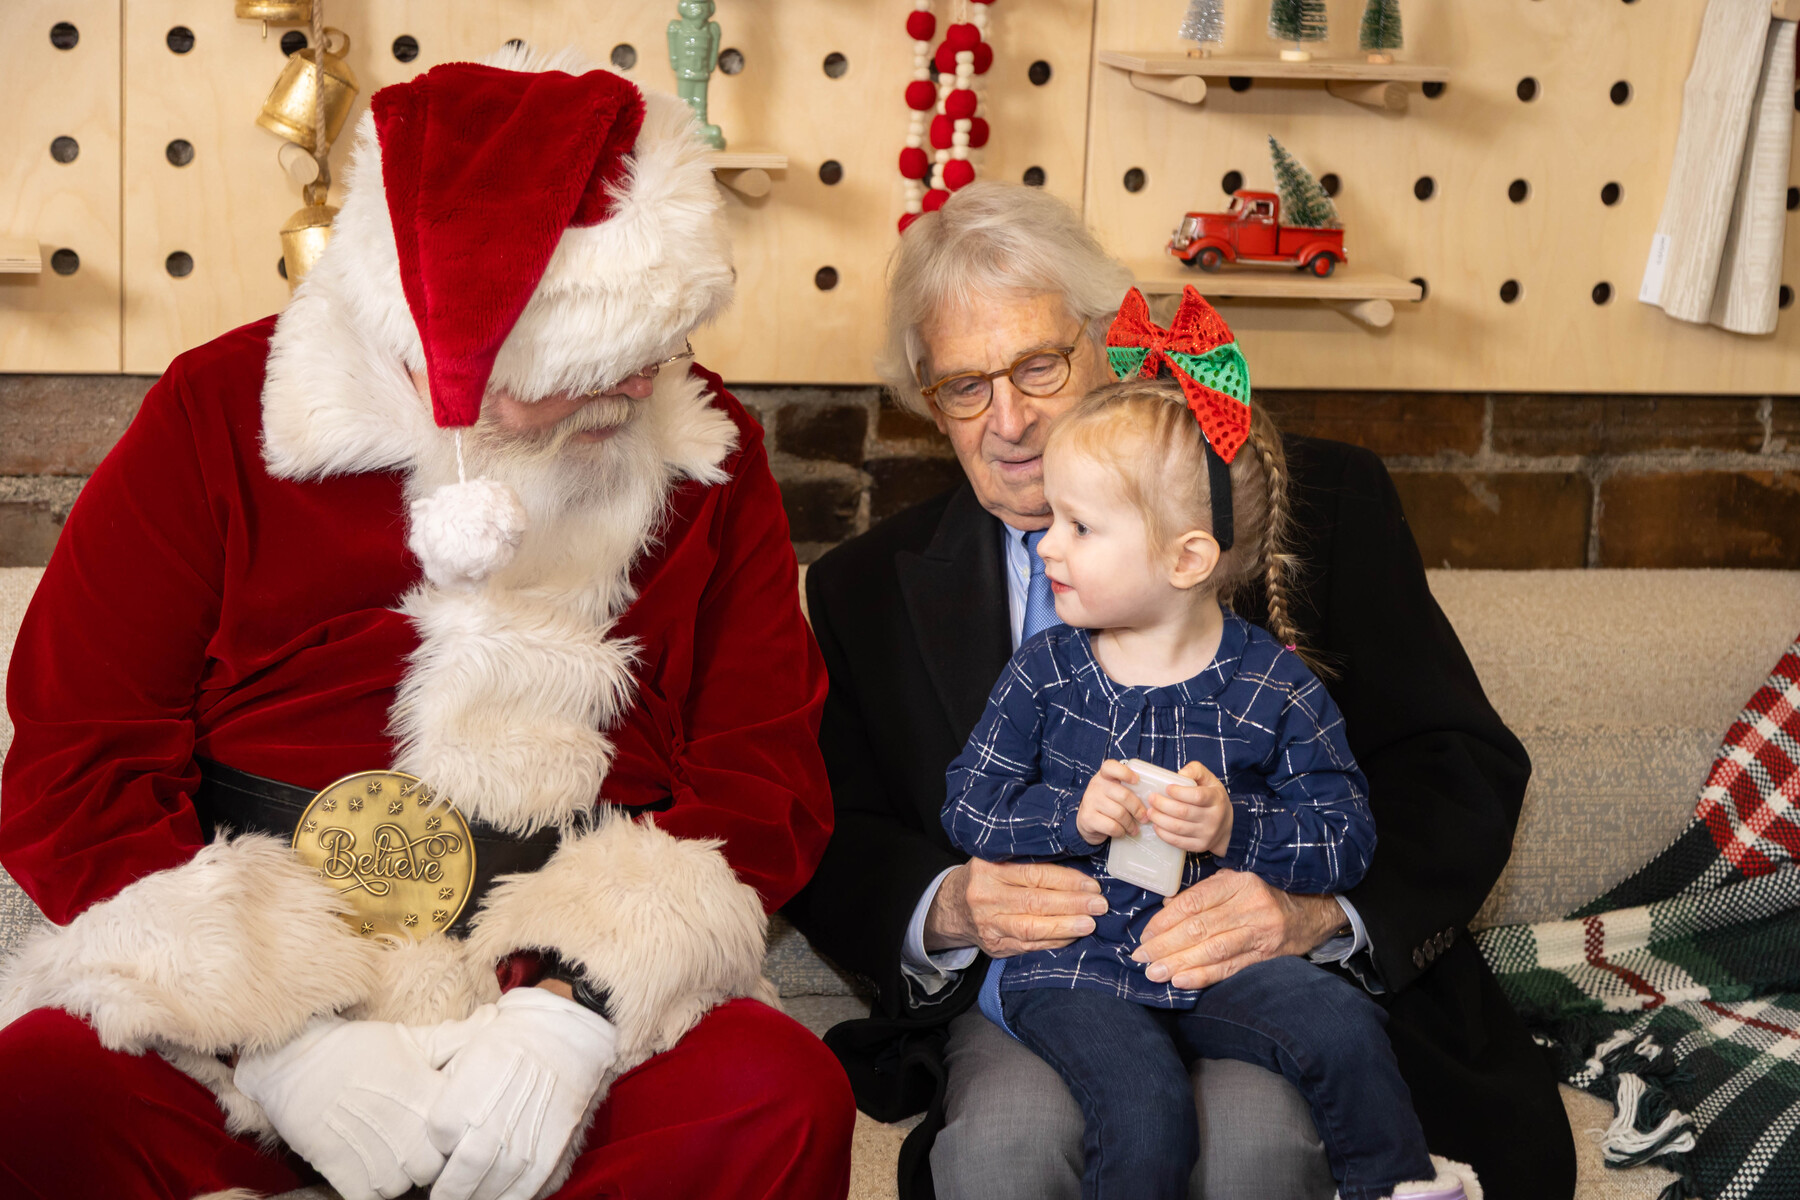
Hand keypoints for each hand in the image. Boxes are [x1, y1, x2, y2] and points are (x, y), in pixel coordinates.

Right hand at [235, 1012, 493, 1199]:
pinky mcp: (345, 1176)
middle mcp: (407, 1130)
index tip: (443, 1127)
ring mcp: (376, 1156)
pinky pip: (374, 1197)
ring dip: (400, 1174)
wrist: (292, 1061)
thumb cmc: (355, 1048)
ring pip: (405, 1185)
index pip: (462, 1134)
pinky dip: (372, 1188)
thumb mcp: (410, 1039)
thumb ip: (456, 1038)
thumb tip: (494, 1018)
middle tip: (409, 1139)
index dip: (454, 1134)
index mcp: (428, 1097)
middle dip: (428, 1157)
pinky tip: (366, 1164)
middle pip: (436, 1166)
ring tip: (386, 1148)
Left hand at [428, 985, 618, 1199]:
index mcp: (466, 1098)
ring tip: (467, 1195)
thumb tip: (430, 1122)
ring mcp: (523, 1144)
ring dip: (474, 1197)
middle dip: (448, 1190)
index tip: (437, 1149)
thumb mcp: (467, 1051)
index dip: (435, 1148)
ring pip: (489, 1190)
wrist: (568, 1032)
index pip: (437, 1142)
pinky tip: (496, 1195)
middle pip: (458, 1177)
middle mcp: (493, 1126)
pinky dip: (506, 1198)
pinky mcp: (550, 1154)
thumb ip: (445, 1089)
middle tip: (441, 1195)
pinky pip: (522, 1191)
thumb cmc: (512, 1038)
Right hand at [923, 858, 1108, 956]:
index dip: (1066, 880)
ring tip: (1090, 924)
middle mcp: (985, 897)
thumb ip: (1029, 862)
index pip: (1034, 874)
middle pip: (1034, 901)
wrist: (954, 906)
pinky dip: (1053, 942)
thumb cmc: (987, 879)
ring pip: (1031, 927)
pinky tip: (1072, 937)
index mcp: (989, 869)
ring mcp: (988, 924)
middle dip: (1072, 904)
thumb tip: (1078, 868)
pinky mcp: (994, 945)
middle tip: (1099, 905)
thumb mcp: (999, 860)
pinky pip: (1028, 946)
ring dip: (1065, 926)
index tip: (1091, 885)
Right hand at [1075, 759, 1148, 844]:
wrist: (1086, 820)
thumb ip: (1128, 789)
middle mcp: (1096, 785)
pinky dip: (1120, 831)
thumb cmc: (1108, 804)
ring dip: (1130, 824)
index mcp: (1105, 776)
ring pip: (1119, 813)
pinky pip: (1112, 826)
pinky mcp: (1088, 818)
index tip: (1136, 780)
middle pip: (1123, 795)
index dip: (1125, 772)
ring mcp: (1090, 801)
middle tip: (1144, 818)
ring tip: (1134, 828)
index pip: (1111, 767)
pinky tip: (1122, 832)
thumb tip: (1152, 801)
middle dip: (1138, 809)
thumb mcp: (1115, 791)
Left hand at [1130, 869, 1345, 989]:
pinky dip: (1204, 976)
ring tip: (1155, 973)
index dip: (1165, 920)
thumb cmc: (1263, 895)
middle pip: (1199, 928)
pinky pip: (1231, 968)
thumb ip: (1202, 894)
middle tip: (1141, 957)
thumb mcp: (1235, 882)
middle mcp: (1250, 906)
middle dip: (1166, 945)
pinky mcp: (1267, 956)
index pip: (1194, 902)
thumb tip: (1166, 908)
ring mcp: (1260, 932)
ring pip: (1213, 950)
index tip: (1145, 934)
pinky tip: (1182, 981)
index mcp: (1238, 882)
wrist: (1311, 912)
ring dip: (1180, 964)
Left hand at [1143, 761, 1231, 855]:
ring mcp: (1207, 834)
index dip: (1179, 792)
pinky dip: (1164, 834)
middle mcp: (1214, 818)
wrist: (1225, 825)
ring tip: (1150, 812)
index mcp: (1216, 799)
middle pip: (1183, 812)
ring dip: (1160, 820)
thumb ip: (1195, 770)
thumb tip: (1180, 774)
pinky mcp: (1200, 846)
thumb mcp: (1209, 780)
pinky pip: (1178, 842)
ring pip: (1178, 828)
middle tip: (1151, 798)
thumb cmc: (1212, 797)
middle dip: (1163, 805)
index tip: (1167, 788)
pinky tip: (1156, 825)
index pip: (1197, 796)